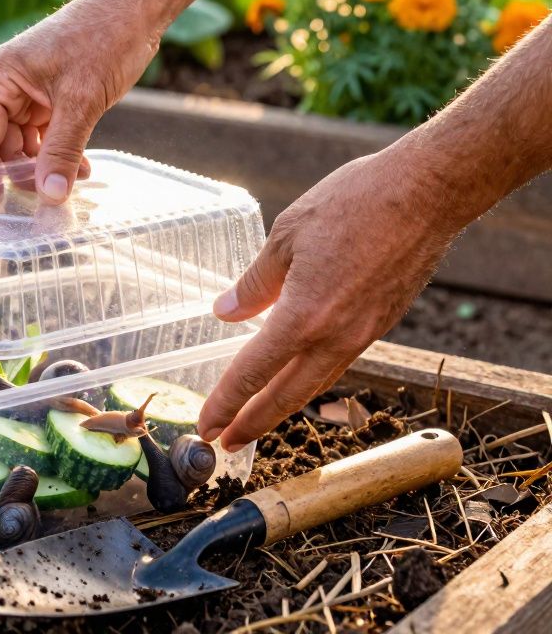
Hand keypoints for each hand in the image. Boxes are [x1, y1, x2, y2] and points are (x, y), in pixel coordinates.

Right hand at [0, 0, 162, 201]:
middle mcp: (4, 87)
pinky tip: (80, 169)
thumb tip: (50, 195)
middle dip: (24, 174)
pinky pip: (45, 136)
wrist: (136, 8)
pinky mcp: (49, 97)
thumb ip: (62, 151)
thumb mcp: (81, 101)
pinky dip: (60, 153)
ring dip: (46, 167)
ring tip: (72, 184)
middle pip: (0, 147)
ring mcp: (26, 93)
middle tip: (47, 203)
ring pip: (24, 146)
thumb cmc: (103, 38)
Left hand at [197, 144, 464, 451]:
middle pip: (286, 396)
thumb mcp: (286, 235)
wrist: (429, 192)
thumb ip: (255, 282)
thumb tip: (226, 312)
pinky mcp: (381, 322)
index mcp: (305, 316)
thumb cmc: (356, 202)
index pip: (253, 373)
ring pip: (315, 384)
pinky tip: (294, 374)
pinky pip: (338, 362)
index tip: (206, 425)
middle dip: (251, 423)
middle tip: (224, 442)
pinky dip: (310, 377)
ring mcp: (364, 333)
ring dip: (282, 406)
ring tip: (255, 419)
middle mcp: (336, 336)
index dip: (226, 403)